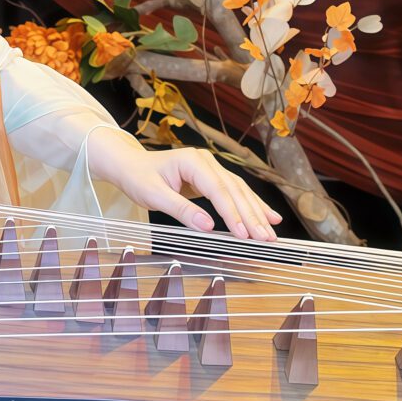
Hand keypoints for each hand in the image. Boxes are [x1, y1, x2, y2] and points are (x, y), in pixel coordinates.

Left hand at [91, 131, 281, 240]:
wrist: (128, 164)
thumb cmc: (137, 177)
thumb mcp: (153, 195)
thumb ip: (180, 210)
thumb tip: (207, 227)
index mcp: (193, 161)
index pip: (218, 190)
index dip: (232, 213)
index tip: (244, 234)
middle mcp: (206, 161)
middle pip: (234, 190)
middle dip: (252, 216)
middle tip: (266, 238)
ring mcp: (211, 168)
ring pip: (239, 191)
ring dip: (256, 212)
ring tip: (273, 231)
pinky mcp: (211, 178)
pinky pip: (235, 193)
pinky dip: (251, 206)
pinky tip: (269, 216)